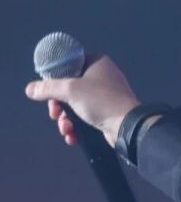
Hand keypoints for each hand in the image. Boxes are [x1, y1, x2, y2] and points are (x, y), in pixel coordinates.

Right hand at [24, 53, 140, 147]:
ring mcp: (106, 96)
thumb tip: (29, 89)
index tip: (48, 92)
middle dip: (58, 106)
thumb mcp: (70, 90)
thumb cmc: (100, 101)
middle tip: (55, 114)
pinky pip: (86, 118)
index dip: (56, 79)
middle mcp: (103, 77)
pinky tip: (73, 137)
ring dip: (66, 120)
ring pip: (75, 106)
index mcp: (98, 63)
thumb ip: (48, 88)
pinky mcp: (108, 113)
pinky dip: (77, 127)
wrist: (128, 126)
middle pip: (69, 89)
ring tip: (66, 129)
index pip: (69, 65)